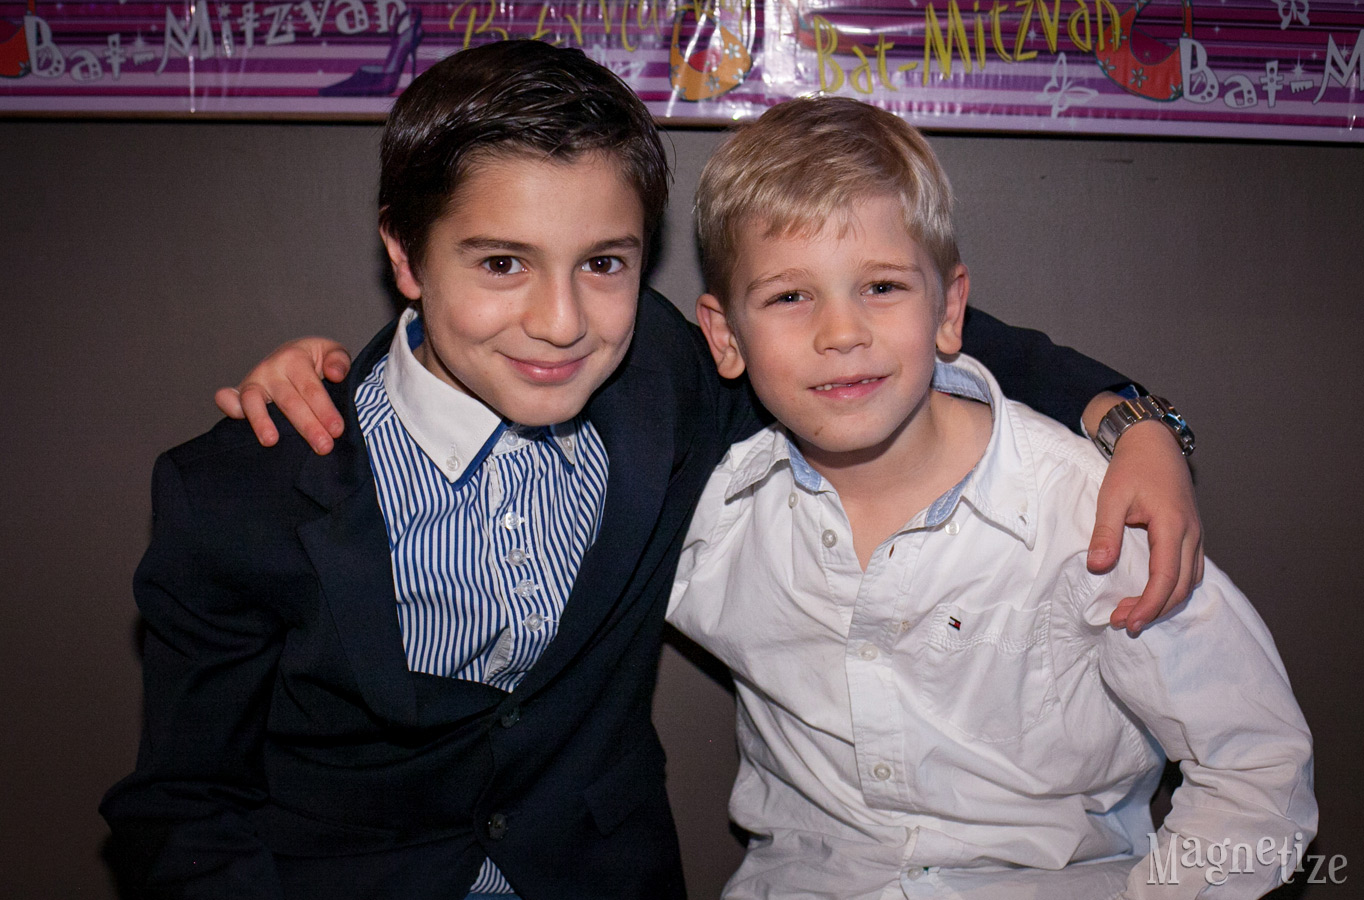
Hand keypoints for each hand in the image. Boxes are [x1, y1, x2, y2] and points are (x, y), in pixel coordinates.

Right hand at [214, 338, 351, 453]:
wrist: (292, 357)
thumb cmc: (315, 361)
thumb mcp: (332, 353)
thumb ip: (339, 361)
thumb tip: (335, 374)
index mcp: (295, 358)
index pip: (311, 388)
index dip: (325, 410)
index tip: (337, 430)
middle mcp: (271, 368)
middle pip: (289, 400)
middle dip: (307, 426)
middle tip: (324, 446)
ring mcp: (253, 381)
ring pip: (254, 401)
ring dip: (261, 421)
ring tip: (271, 441)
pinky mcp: (240, 393)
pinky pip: (230, 398)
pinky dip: (229, 406)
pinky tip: (235, 417)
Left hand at [1087, 419, 1203, 634]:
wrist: (1153, 443)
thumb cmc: (1131, 468)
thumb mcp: (1111, 497)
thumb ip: (1105, 533)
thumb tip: (1098, 567)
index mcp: (1173, 525)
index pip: (1166, 577)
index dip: (1149, 605)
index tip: (1128, 622)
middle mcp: (1192, 533)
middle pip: (1181, 586)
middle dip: (1154, 610)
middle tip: (1123, 622)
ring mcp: (1196, 534)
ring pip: (1190, 581)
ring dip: (1165, 602)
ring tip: (1134, 613)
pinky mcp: (1192, 534)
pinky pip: (1191, 570)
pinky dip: (1175, 588)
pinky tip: (1154, 594)